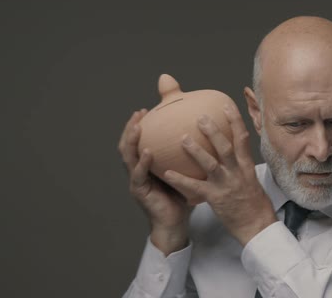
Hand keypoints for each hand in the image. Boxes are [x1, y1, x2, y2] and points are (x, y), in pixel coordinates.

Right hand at [118, 109, 192, 254]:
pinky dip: (142, 163)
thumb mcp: (183, 171)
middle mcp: (138, 171)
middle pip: (128, 145)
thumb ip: (185, 156)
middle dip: (130, 127)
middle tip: (139, 113)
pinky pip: (139, 175)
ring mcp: (136, 181)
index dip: (139, 125)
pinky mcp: (140, 192)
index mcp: (147, 165)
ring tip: (138, 127)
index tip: (146, 109)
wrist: (176, 223)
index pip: (139, 141)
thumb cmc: (182, 196)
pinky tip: (148, 152)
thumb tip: (203, 134)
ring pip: (128, 157)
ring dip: (131, 141)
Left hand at [162, 103, 277, 245]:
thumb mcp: (251, 180)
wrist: (257, 226)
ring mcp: (226, 185)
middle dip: (214, 131)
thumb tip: (232, 151)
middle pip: (226, 147)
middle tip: (200, 117)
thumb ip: (240, 165)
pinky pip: (196, 188)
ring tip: (182, 139)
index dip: (235, 121)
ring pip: (211, 164)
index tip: (226, 105)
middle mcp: (237, 173)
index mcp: (246, 167)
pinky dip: (181, 180)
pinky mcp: (216, 199)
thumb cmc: (254, 204)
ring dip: (196, 151)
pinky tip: (168, 172)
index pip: (242, 139)